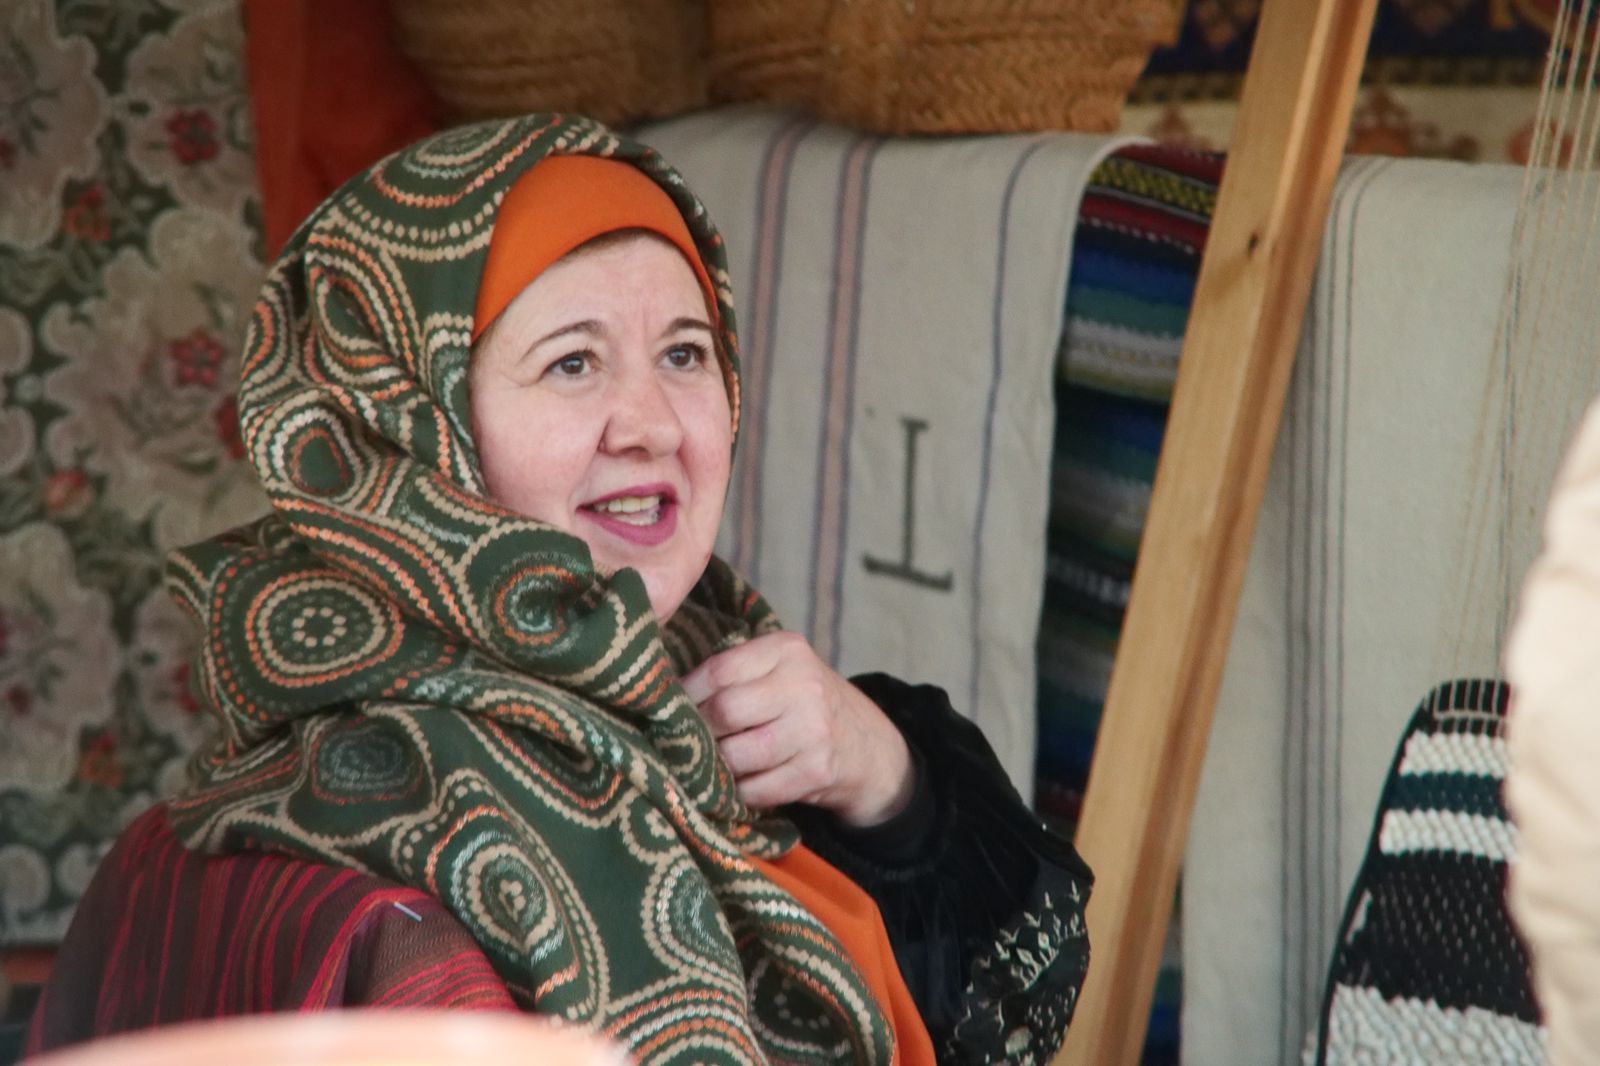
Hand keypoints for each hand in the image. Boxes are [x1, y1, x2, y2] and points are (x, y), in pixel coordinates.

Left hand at [680, 631, 914, 826]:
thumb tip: (659, 696)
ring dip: (715, 768)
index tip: (666, 711)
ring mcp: (814, 729)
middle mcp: (803, 684)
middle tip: (683, 744)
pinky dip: (739, 793)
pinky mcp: (818, 770)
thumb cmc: (801, 703)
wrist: (866, 744)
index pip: (719, 670)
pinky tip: (737, 787)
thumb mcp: (777, 671)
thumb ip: (732, 674)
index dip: (684, 695)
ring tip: (706, 767)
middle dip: (698, 734)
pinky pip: (757, 789)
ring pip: (737, 755)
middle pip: (724, 712)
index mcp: (786, 650)